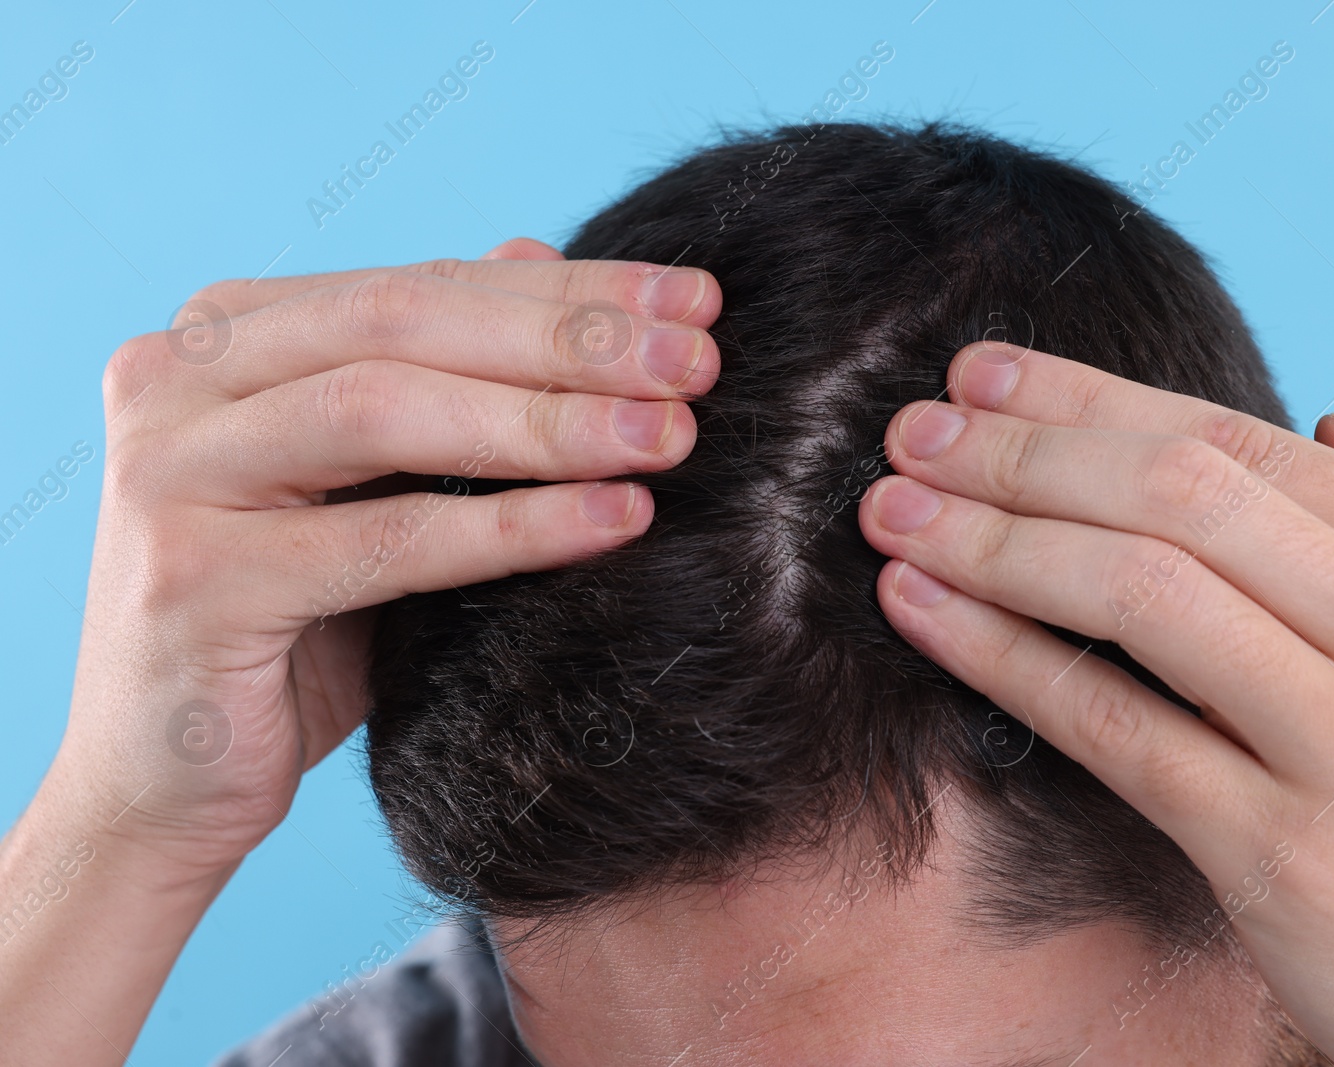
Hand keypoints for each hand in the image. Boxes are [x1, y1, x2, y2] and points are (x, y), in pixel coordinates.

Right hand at [62, 237, 720, 883]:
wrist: (172, 782)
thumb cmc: (293, 626)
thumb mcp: (372, 486)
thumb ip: (437, 372)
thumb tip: (541, 249)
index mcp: (223, 336)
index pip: (423, 287)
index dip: (569, 288)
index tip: (696, 300)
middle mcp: (175, 378)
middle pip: (405, 325)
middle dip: (569, 340)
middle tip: (699, 360)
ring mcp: (170, 473)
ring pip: (386, 412)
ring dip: (550, 422)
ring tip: (673, 437)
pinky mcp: (192, 580)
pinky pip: (386, 540)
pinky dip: (513, 527)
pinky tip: (616, 519)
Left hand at [858, 341, 1333, 1064]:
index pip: (1247, 445)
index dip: (1093, 398)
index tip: (985, 373)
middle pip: (1179, 498)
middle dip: (1019, 451)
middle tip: (909, 431)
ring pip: (1138, 596)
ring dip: (990, 539)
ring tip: (890, 514)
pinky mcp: (1288, 862)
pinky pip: (1117, 731)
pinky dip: (1002, 658)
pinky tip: (922, 612)